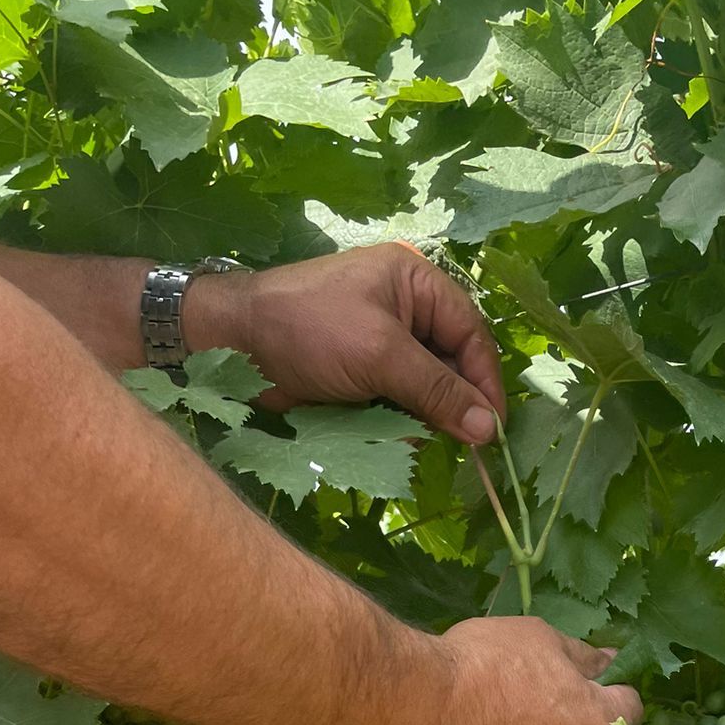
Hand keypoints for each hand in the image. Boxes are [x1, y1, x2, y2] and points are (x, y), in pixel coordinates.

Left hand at [189, 242, 505, 444]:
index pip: (471, 333)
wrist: (233, 343)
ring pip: (426, 390)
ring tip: (404, 433)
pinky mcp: (362, 374)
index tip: (492, 429)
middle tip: (453, 441)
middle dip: (450, 403)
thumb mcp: (379, 354)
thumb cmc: (308, 329)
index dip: (484, 382)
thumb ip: (436, 390)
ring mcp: (382, 343)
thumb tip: (488, 429)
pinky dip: (396, 422)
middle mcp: (405, 310)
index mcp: (416, 283)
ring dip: (421, 417)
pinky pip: (397, 402)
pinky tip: (384, 434)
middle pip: (452, 365)